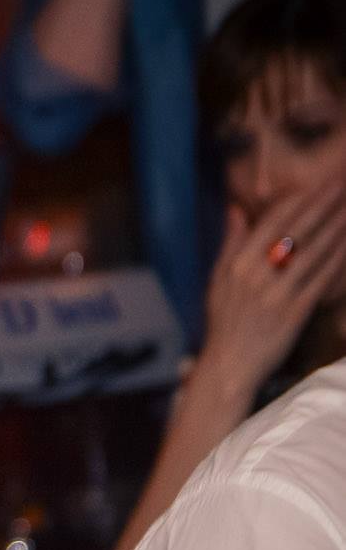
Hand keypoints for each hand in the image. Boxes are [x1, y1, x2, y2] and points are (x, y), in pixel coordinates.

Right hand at [198, 184, 345, 400]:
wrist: (229, 366)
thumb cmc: (223, 324)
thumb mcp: (216, 282)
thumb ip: (229, 244)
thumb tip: (236, 209)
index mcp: (237, 265)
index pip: (271, 222)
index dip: (298, 200)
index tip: (317, 184)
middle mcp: (256, 276)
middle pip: (297, 231)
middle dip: (323, 204)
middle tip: (343, 184)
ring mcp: (277, 294)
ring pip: (314, 252)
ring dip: (337, 226)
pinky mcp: (295, 312)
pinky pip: (322, 279)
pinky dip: (339, 259)